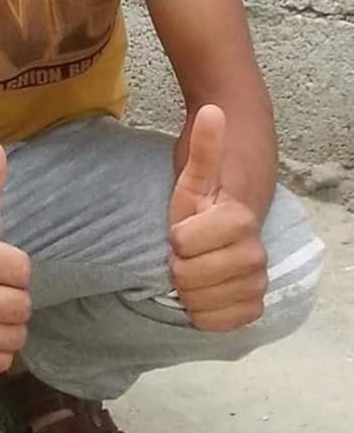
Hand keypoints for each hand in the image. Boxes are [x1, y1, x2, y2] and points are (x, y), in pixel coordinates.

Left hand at [169, 105, 267, 331]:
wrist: (230, 219)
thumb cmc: (206, 195)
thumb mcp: (196, 171)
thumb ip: (205, 144)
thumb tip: (211, 109)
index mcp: (239, 222)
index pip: (183, 243)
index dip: (176, 235)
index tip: (183, 225)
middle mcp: (254, 257)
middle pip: (187, 277)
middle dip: (178, 262)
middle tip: (188, 248)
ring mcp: (256, 284)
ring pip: (199, 303)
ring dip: (188, 287)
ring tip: (195, 265)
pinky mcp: (252, 307)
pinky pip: (216, 323)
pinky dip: (203, 311)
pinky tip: (204, 290)